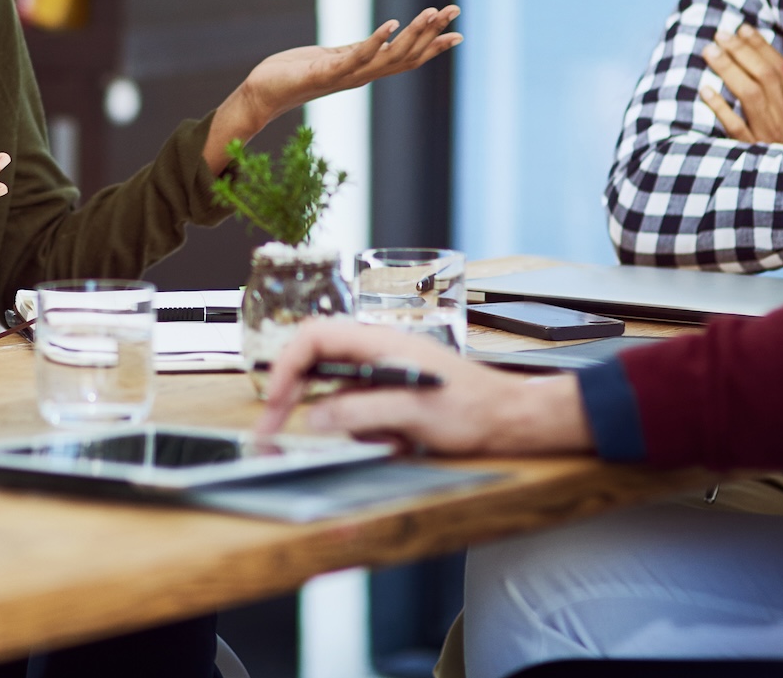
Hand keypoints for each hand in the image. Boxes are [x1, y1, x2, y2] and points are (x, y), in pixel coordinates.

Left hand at [205, 7, 462, 170]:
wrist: (261, 94)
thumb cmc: (293, 75)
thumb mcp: (333, 59)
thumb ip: (357, 53)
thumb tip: (377, 43)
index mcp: (364, 71)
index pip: (407, 59)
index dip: (434, 47)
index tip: (459, 32)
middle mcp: (361, 76)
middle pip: (407, 56)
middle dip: (433, 34)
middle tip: (456, 11)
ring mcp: (345, 76)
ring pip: (389, 57)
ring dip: (412, 35)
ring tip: (432, 12)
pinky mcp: (326, 72)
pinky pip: (357, 57)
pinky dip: (377, 40)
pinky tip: (391, 23)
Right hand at [253, 319, 591, 457]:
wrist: (509, 418)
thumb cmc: (473, 408)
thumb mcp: (413, 412)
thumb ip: (360, 412)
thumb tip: (314, 420)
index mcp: (378, 341)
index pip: (313, 338)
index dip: (286, 367)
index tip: (275, 401)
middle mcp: (375, 351)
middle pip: (314, 361)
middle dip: (292, 395)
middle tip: (273, 427)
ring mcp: (381, 372)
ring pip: (333, 390)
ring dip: (332, 418)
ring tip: (354, 441)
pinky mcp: (389, 393)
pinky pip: (356, 408)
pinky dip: (359, 429)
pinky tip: (389, 443)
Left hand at [698, 26, 782, 144]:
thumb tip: (766, 69)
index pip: (782, 70)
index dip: (762, 47)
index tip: (743, 28)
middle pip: (764, 77)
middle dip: (741, 51)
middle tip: (719, 33)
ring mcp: (771, 136)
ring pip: (750, 96)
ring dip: (728, 70)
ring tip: (708, 51)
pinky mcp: (756, 154)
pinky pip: (737, 129)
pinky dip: (721, 109)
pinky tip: (704, 91)